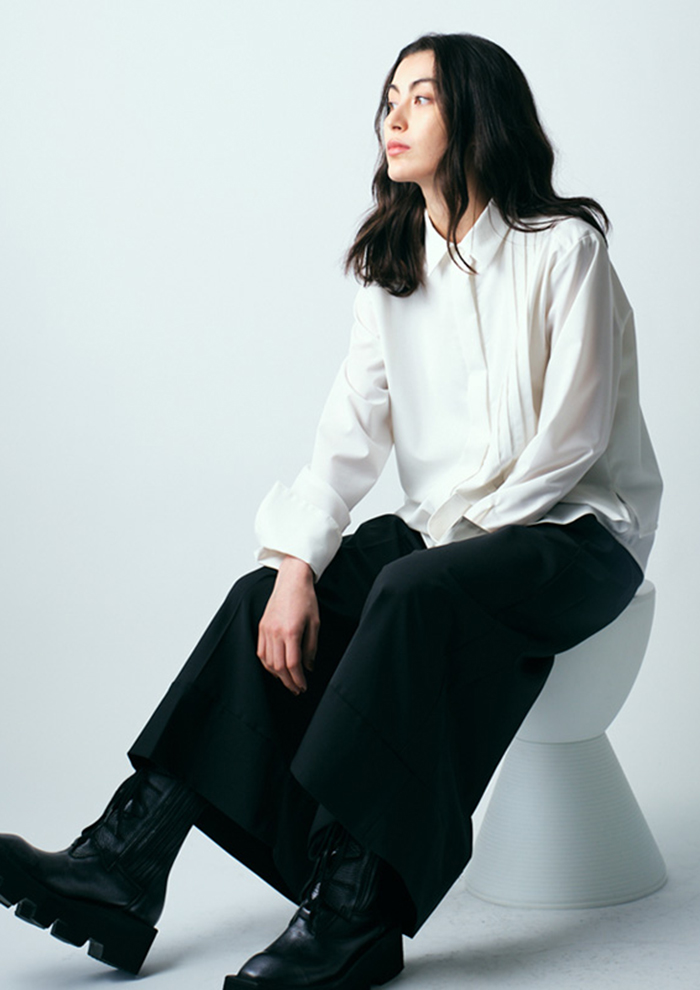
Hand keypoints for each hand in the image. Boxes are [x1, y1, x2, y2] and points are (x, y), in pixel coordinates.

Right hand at [257, 556, 319, 694]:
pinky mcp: (261, 627)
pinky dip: (268, 664)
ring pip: (268, 661)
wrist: (291, 581)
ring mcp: (266, 630)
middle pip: (279, 666)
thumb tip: (308, 667)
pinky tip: (276, 668)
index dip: (298, 679)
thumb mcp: (315, 624)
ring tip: (288, 681)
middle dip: (288, 681)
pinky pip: (261, 652)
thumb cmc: (306, 599)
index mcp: (291, 631)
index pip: (292, 664)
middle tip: (297, 689)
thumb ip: (311, 648)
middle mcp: (275, 632)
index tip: (304, 686)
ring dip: (277, 675)